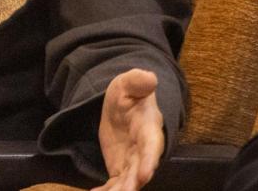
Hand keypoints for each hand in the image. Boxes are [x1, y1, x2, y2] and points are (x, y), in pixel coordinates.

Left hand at [91, 68, 164, 190]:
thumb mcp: (129, 83)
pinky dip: (106, 190)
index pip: (151, 146)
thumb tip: (150, 77)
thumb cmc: (130, 93)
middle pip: (140, 170)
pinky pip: (114, 183)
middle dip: (132, 184)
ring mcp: (132, 161)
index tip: (144, 175)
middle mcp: (144, 150)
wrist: (124, 106)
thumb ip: (138, 82)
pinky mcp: (121, 168)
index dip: (149, 161)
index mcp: (148, 128)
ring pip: (128, 181)